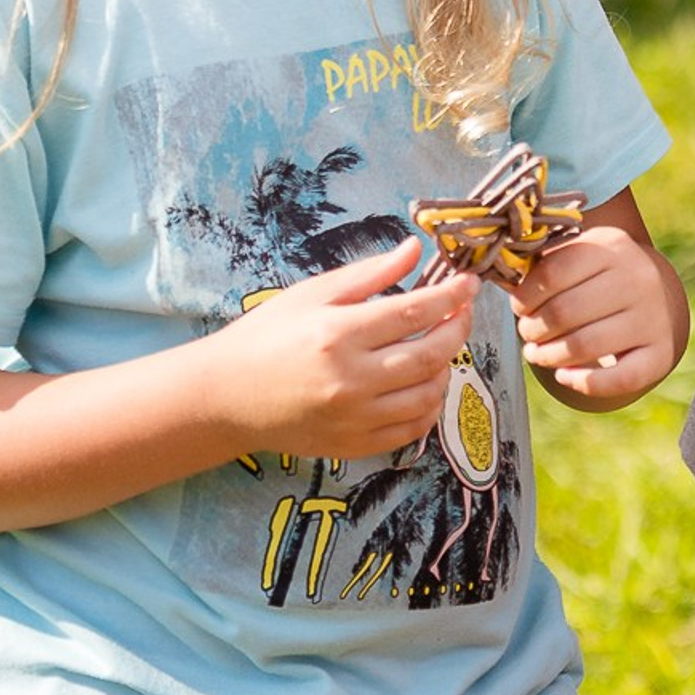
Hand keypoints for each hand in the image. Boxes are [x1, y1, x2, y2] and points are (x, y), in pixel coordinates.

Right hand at [204, 239, 474, 461]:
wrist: (224, 397)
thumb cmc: (268, 336)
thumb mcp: (314, 294)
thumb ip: (370, 273)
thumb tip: (415, 248)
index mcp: (339, 335)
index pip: (415, 311)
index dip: (451, 296)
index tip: (469, 283)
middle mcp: (349, 380)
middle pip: (430, 354)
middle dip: (458, 329)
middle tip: (462, 312)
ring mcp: (352, 418)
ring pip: (427, 395)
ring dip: (447, 368)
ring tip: (442, 346)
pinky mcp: (350, 445)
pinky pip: (409, 431)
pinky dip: (428, 408)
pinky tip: (425, 385)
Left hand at [509, 210, 684, 406]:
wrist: (659, 297)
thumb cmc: (604, 277)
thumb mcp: (583, 255)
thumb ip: (547, 263)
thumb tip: (501, 277)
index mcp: (613, 247)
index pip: (554, 272)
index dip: (525, 295)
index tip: (519, 307)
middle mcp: (638, 279)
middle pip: (565, 311)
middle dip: (533, 328)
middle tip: (527, 333)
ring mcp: (652, 317)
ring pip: (584, 346)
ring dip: (548, 356)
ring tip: (537, 353)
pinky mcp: (660, 354)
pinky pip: (616, 378)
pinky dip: (583, 383)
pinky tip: (565, 375)